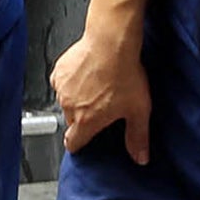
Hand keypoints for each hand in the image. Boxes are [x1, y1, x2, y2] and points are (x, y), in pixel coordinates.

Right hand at [52, 27, 152, 163]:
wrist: (111, 41)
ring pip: (66, 101)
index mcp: (86, 121)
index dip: (78, 144)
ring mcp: (62, 88)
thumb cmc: (124, 73)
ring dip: (77, 98)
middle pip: (72, 121)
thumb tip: (140, 157)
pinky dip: (71, 81)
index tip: (85, 140)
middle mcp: (69, 107)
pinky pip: (62, 82)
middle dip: (83, 117)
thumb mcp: (139, 110)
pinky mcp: (59, 70)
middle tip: (102, 104)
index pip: (72, 144)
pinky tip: (87, 74)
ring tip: (96, 86)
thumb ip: (138, 137)